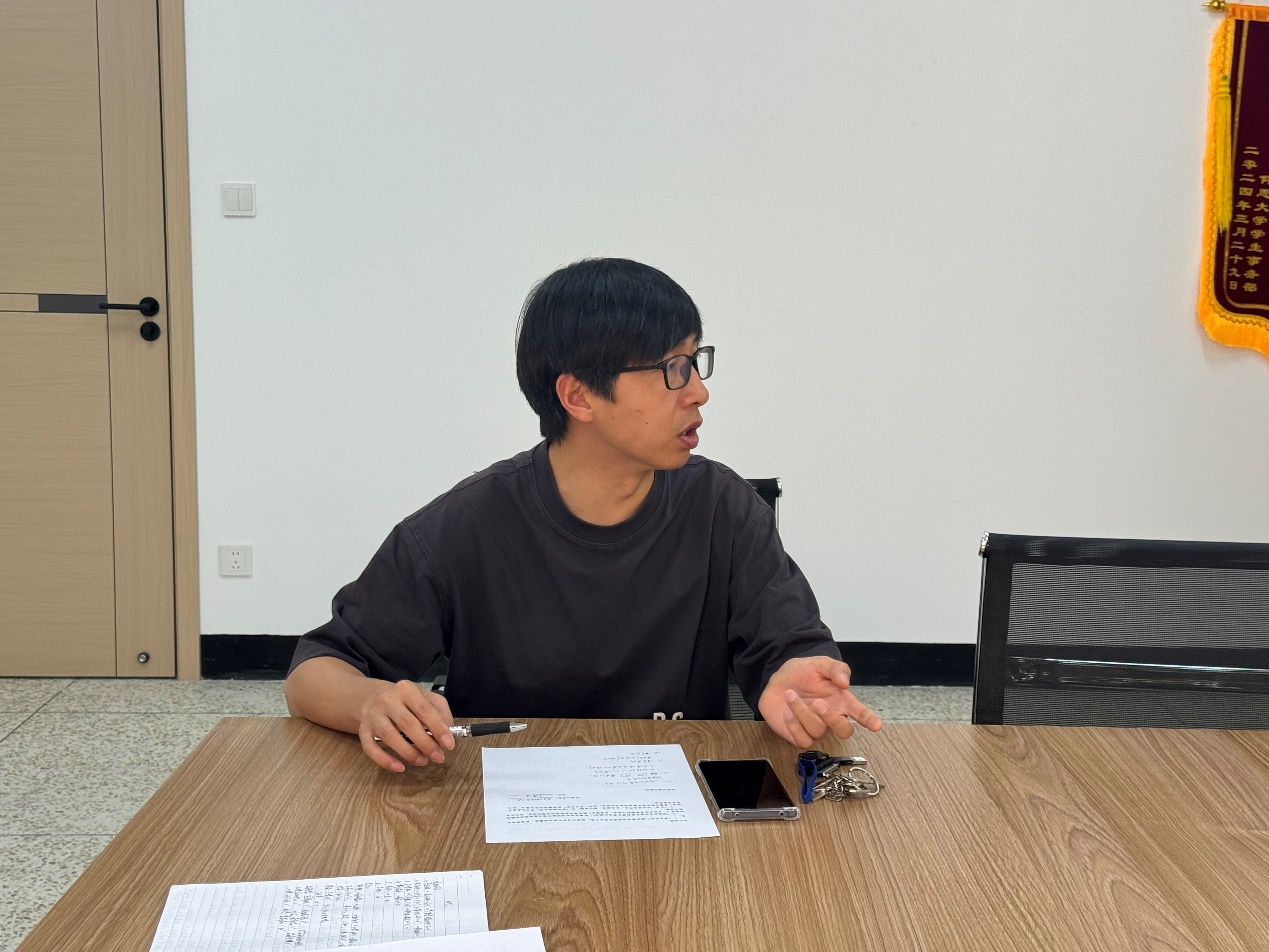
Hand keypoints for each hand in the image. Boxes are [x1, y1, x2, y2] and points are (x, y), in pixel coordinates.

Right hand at [358, 680, 454, 771]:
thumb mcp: (425, 697)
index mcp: (406, 689)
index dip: (438, 728)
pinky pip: (370, 748)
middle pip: (407, 723)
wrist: (372, 697)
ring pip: (389, 736)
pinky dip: (384, 760)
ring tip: (423, 761)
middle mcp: (387, 700)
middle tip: (438, 757)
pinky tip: (400, 767)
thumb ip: (440, 711)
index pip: (424, 709)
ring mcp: (372, 715)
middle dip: (425, 743)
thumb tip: (449, 730)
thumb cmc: (405, 701)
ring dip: (408, 752)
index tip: (449, 744)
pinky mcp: (363, 730)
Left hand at [757, 656, 881, 747]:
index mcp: (842, 701)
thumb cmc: (803, 673)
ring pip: (818, 731)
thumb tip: (845, 683)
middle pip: (844, 731)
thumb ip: (836, 669)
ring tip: (790, 694)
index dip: (869, 719)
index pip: (860, 713)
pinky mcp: (799, 735)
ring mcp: (816, 728)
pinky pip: (803, 741)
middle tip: (818, 702)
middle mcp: (831, 717)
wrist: (778, 679)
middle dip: (832, 718)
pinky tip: (787, 713)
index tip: (876, 725)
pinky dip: (794, 727)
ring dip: (802, 712)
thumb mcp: (820, 664)